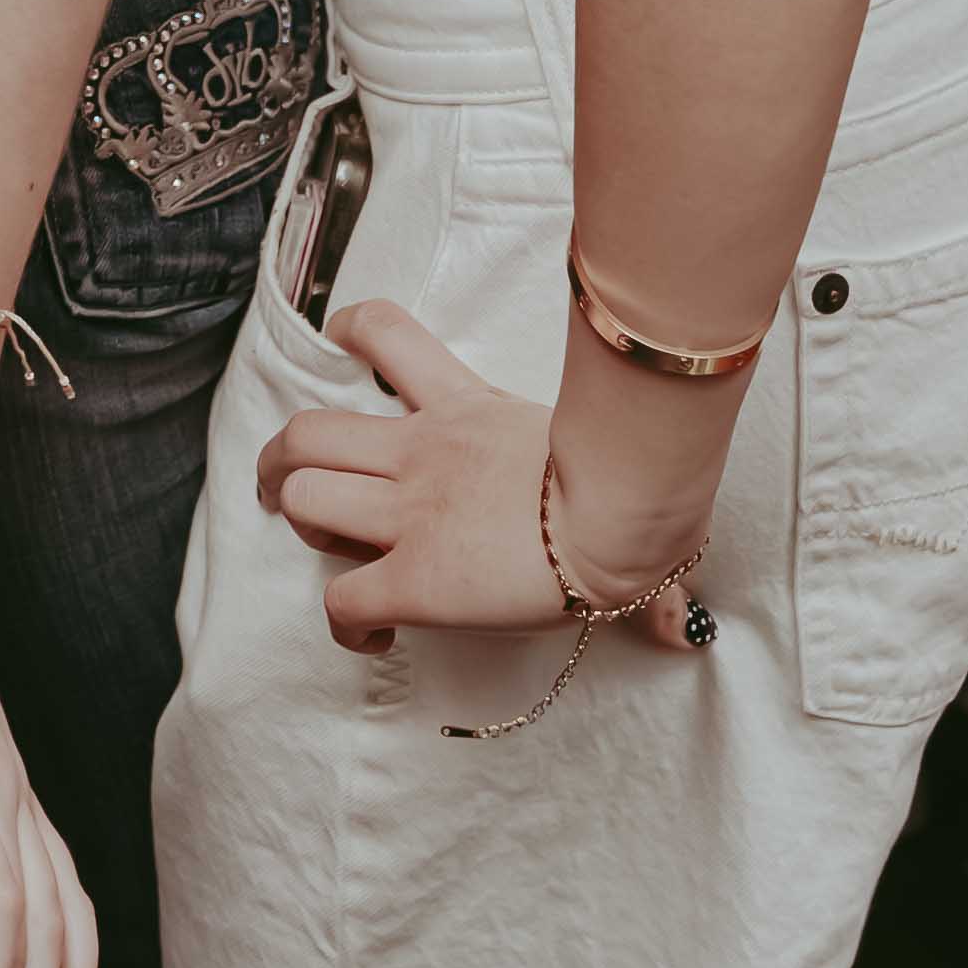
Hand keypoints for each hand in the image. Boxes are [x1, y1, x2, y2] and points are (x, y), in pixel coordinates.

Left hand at [254, 302, 692, 652]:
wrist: (625, 511)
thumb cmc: (636, 482)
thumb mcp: (608, 459)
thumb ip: (627, 505)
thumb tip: (683, 615)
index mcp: (468, 409)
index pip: (391, 337)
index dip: (351, 333)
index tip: (340, 340)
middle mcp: (424, 453)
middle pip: (311, 433)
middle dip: (283, 461)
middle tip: (287, 483)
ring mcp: (411, 514)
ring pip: (305, 497)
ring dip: (299, 523)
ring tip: (317, 548)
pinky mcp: (412, 578)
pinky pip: (343, 600)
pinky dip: (344, 622)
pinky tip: (371, 635)